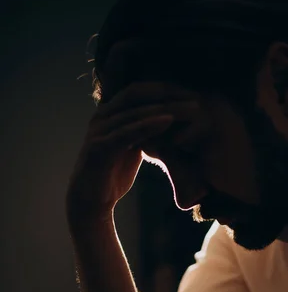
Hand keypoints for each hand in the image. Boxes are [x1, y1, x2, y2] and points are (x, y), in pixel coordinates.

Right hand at [67, 69, 200, 223]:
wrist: (91, 202)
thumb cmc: (112, 175)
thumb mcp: (132, 149)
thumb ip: (142, 133)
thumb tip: (164, 123)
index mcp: (109, 114)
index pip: (137, 91)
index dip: (162, 89)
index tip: (189, 92)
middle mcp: (101, 117)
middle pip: (135, 94)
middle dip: (165, 93)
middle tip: (192, 95)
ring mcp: (98, 130)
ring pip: (133, 112)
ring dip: (163, 108)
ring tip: (188, 108)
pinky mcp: (99, 147)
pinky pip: (127, 132)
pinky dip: (148, 125)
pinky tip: (168, 120)